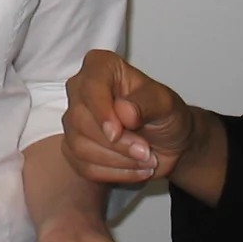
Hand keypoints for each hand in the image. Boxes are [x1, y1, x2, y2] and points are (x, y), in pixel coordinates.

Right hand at [61, 49, 196, 183]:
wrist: (168, 141)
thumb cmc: (165, 113)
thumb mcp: (166, 103)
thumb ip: (146, 103)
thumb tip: (124, 112)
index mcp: (101, 67)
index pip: (90, 86)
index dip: (101, 111)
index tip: (117, 132)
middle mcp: (81, 89)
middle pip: (79, 119)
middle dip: (116, 143)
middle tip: (146, 151)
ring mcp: (74, 120)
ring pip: (79, 146)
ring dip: (118, 161)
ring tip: (145, 160)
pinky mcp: (73, 147)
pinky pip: (83, 166)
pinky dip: (113, 174)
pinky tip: (135, 170)